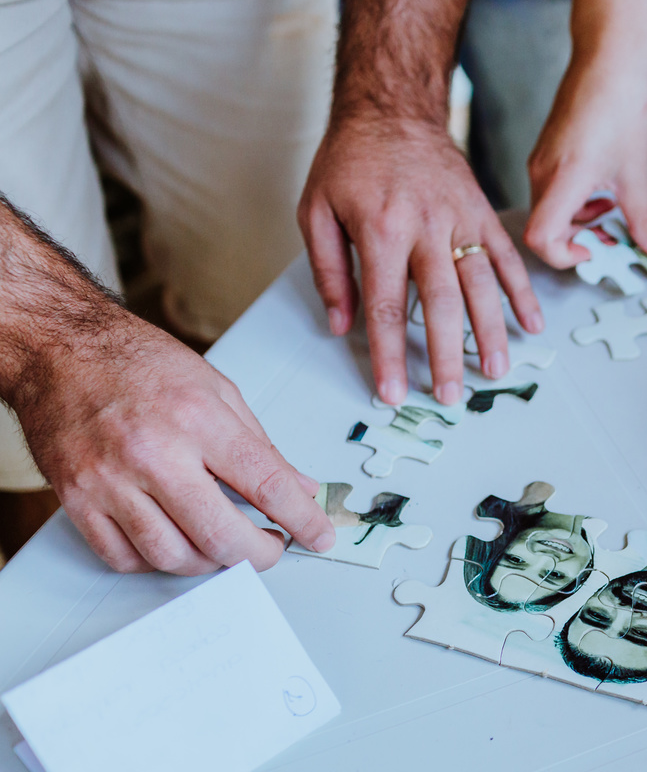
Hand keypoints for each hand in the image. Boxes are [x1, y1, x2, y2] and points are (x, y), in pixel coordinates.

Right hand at [17, 312, 334, 574]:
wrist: (60, 350)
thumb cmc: (137, 362)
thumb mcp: (217, 388)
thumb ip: (261, 443)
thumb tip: (299, 485)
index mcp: (198, 419)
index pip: (266, 483)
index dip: (302, 518)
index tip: (320, 535)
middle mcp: (153, 454)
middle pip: (220, 534)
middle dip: (260, 554)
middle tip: (273, 548)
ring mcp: (110, 481)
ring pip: (172, 556)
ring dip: (211, 563)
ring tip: (227, 546)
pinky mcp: (77, 500)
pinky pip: (124, 557)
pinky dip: (158, 561)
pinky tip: (176, 542)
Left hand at [299, 116, 542, 405]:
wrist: (392, 108)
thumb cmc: (349, 161)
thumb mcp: (315, 210)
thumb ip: (329, 270)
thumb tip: (341, 324)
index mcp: (380, 230)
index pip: (387, 307)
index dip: (390, 355)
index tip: (392, 392)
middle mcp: (425, 227)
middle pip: (441, 304)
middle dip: (447, 355)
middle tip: (450, 395)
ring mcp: (459, 219)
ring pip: (481, 284)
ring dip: (491, 332)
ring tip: (495, 371)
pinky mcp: (482, 212)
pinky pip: (507, 257)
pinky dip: (522, 292)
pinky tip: (532, 324)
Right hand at [525, 56, 646, 267]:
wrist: (608, 62)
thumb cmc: (620, 108)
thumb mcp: (636, 172)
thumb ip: (642, 218)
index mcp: (562, 180)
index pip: (540, 239)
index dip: (565, 257)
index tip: (595, 252)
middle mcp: (541, 174)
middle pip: (545, 230)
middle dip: (579, 242)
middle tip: (613, 240)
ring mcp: (539, 164)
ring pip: (550, 213)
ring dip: (579, 223)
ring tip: (613, 211)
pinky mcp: (544, 155)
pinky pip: (552, 194)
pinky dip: (575, 204)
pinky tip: (603, 191)